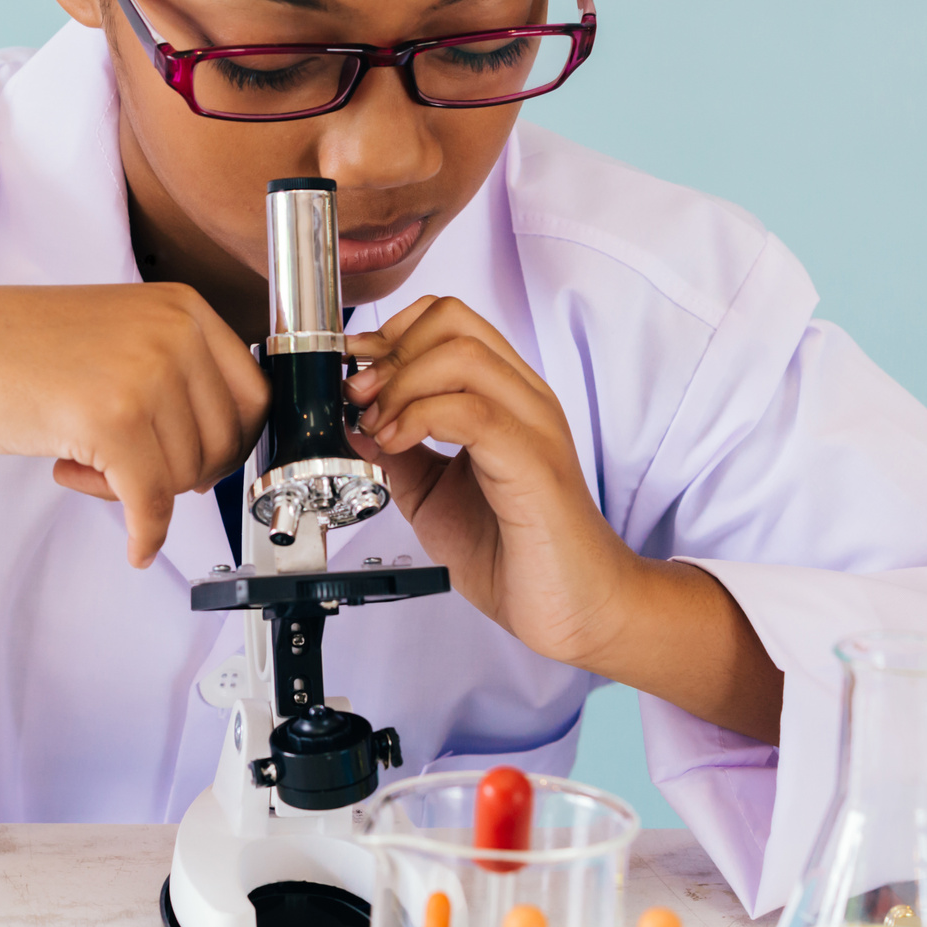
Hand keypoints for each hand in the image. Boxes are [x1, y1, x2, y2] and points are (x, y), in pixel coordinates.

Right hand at [0, 284, 269, 566]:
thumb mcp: (119, 336)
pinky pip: (155, 502)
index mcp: (183, 307)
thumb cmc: (17, 351)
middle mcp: (175, 331)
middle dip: (184, 473)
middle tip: (128, 468)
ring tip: (86, 463)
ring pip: (188, 475)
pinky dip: (148, 534)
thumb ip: (177, 373)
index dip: (228, 444)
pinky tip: (133, 542)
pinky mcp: (112, 419)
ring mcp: (146, 372)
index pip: (253, 396)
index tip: (197, 464)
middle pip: (228, 440)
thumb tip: (229, 447)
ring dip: (141, 490)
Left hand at [344, 295, 634, 667]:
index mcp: (502, 395)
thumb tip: (350, 422)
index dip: (390, 334)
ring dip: (400, 384)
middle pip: (450, 320)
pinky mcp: (533, 462)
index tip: (354, 371)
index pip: (446, 318)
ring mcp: (533, 425)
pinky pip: (472, 411)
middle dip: (390, 353)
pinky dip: (419, 418)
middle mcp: (522, 398)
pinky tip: (397, 445)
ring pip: (461, 353)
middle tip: (360, 399)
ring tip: (379, 428)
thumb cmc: (516, 552)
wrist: (575, 607)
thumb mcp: (432, 494)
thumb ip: (397, 454)